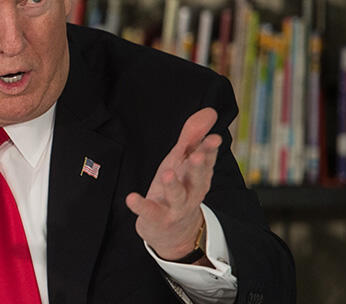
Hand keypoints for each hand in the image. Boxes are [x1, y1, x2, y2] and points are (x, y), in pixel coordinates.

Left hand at [125, 107, 221, 260]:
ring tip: (168, 173)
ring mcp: (175, 207)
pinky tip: (131, 198)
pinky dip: (141, 206)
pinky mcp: (157, 218)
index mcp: (198, 175)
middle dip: (199, 167)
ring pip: (178, 197)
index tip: (214, 138)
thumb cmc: (179, 187)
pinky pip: (150, 212)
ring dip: (174, 186)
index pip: (207, 160)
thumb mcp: (182, 160)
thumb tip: (210, 111)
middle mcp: (191, 192)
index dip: (210, 150)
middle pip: (198, 179)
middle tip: (199, 155)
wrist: (174, 233)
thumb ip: (192, 136)